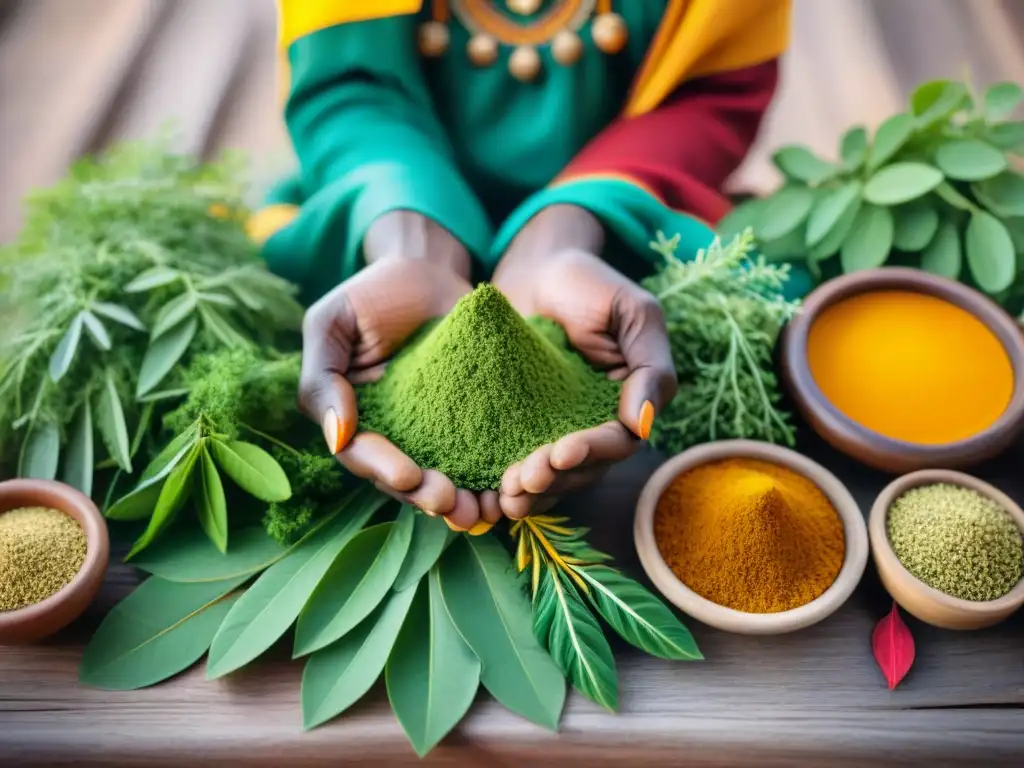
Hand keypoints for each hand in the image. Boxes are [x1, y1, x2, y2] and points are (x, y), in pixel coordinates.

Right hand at [299, 212, 501, 528]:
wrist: (428, 269)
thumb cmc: (372, 294)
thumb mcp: (332, 323)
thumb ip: (323, 377)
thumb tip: (337, 437)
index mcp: (354, 421)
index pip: (363, 456)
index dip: (384, 471)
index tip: (410, 477)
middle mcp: (393, 437)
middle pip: (405, 480)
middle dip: (427, 496)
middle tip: (451, 502)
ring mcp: (433, 433)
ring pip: (445, 477)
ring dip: (463, 500)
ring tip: (485, 509)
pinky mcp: (472, 422)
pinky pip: (482, 455)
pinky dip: (494, 476)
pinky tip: (512, 488)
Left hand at [492, 205, 676, 517]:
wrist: (533, 269)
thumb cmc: (589, 284)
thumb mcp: (631, 312)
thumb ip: (649, 366)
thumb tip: (643, 425)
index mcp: (626, 406)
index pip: (617, 442)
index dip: (592, 452)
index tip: (561, 452)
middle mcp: (594, 426)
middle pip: (582, 469)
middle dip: (554, 479)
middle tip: (521, 480)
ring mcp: (555, 429)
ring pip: (550, 475)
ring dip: (530, 490)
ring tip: (504, 494)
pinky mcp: (517, 427)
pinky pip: (515, 461)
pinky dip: (502, 480)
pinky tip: (485, 488)